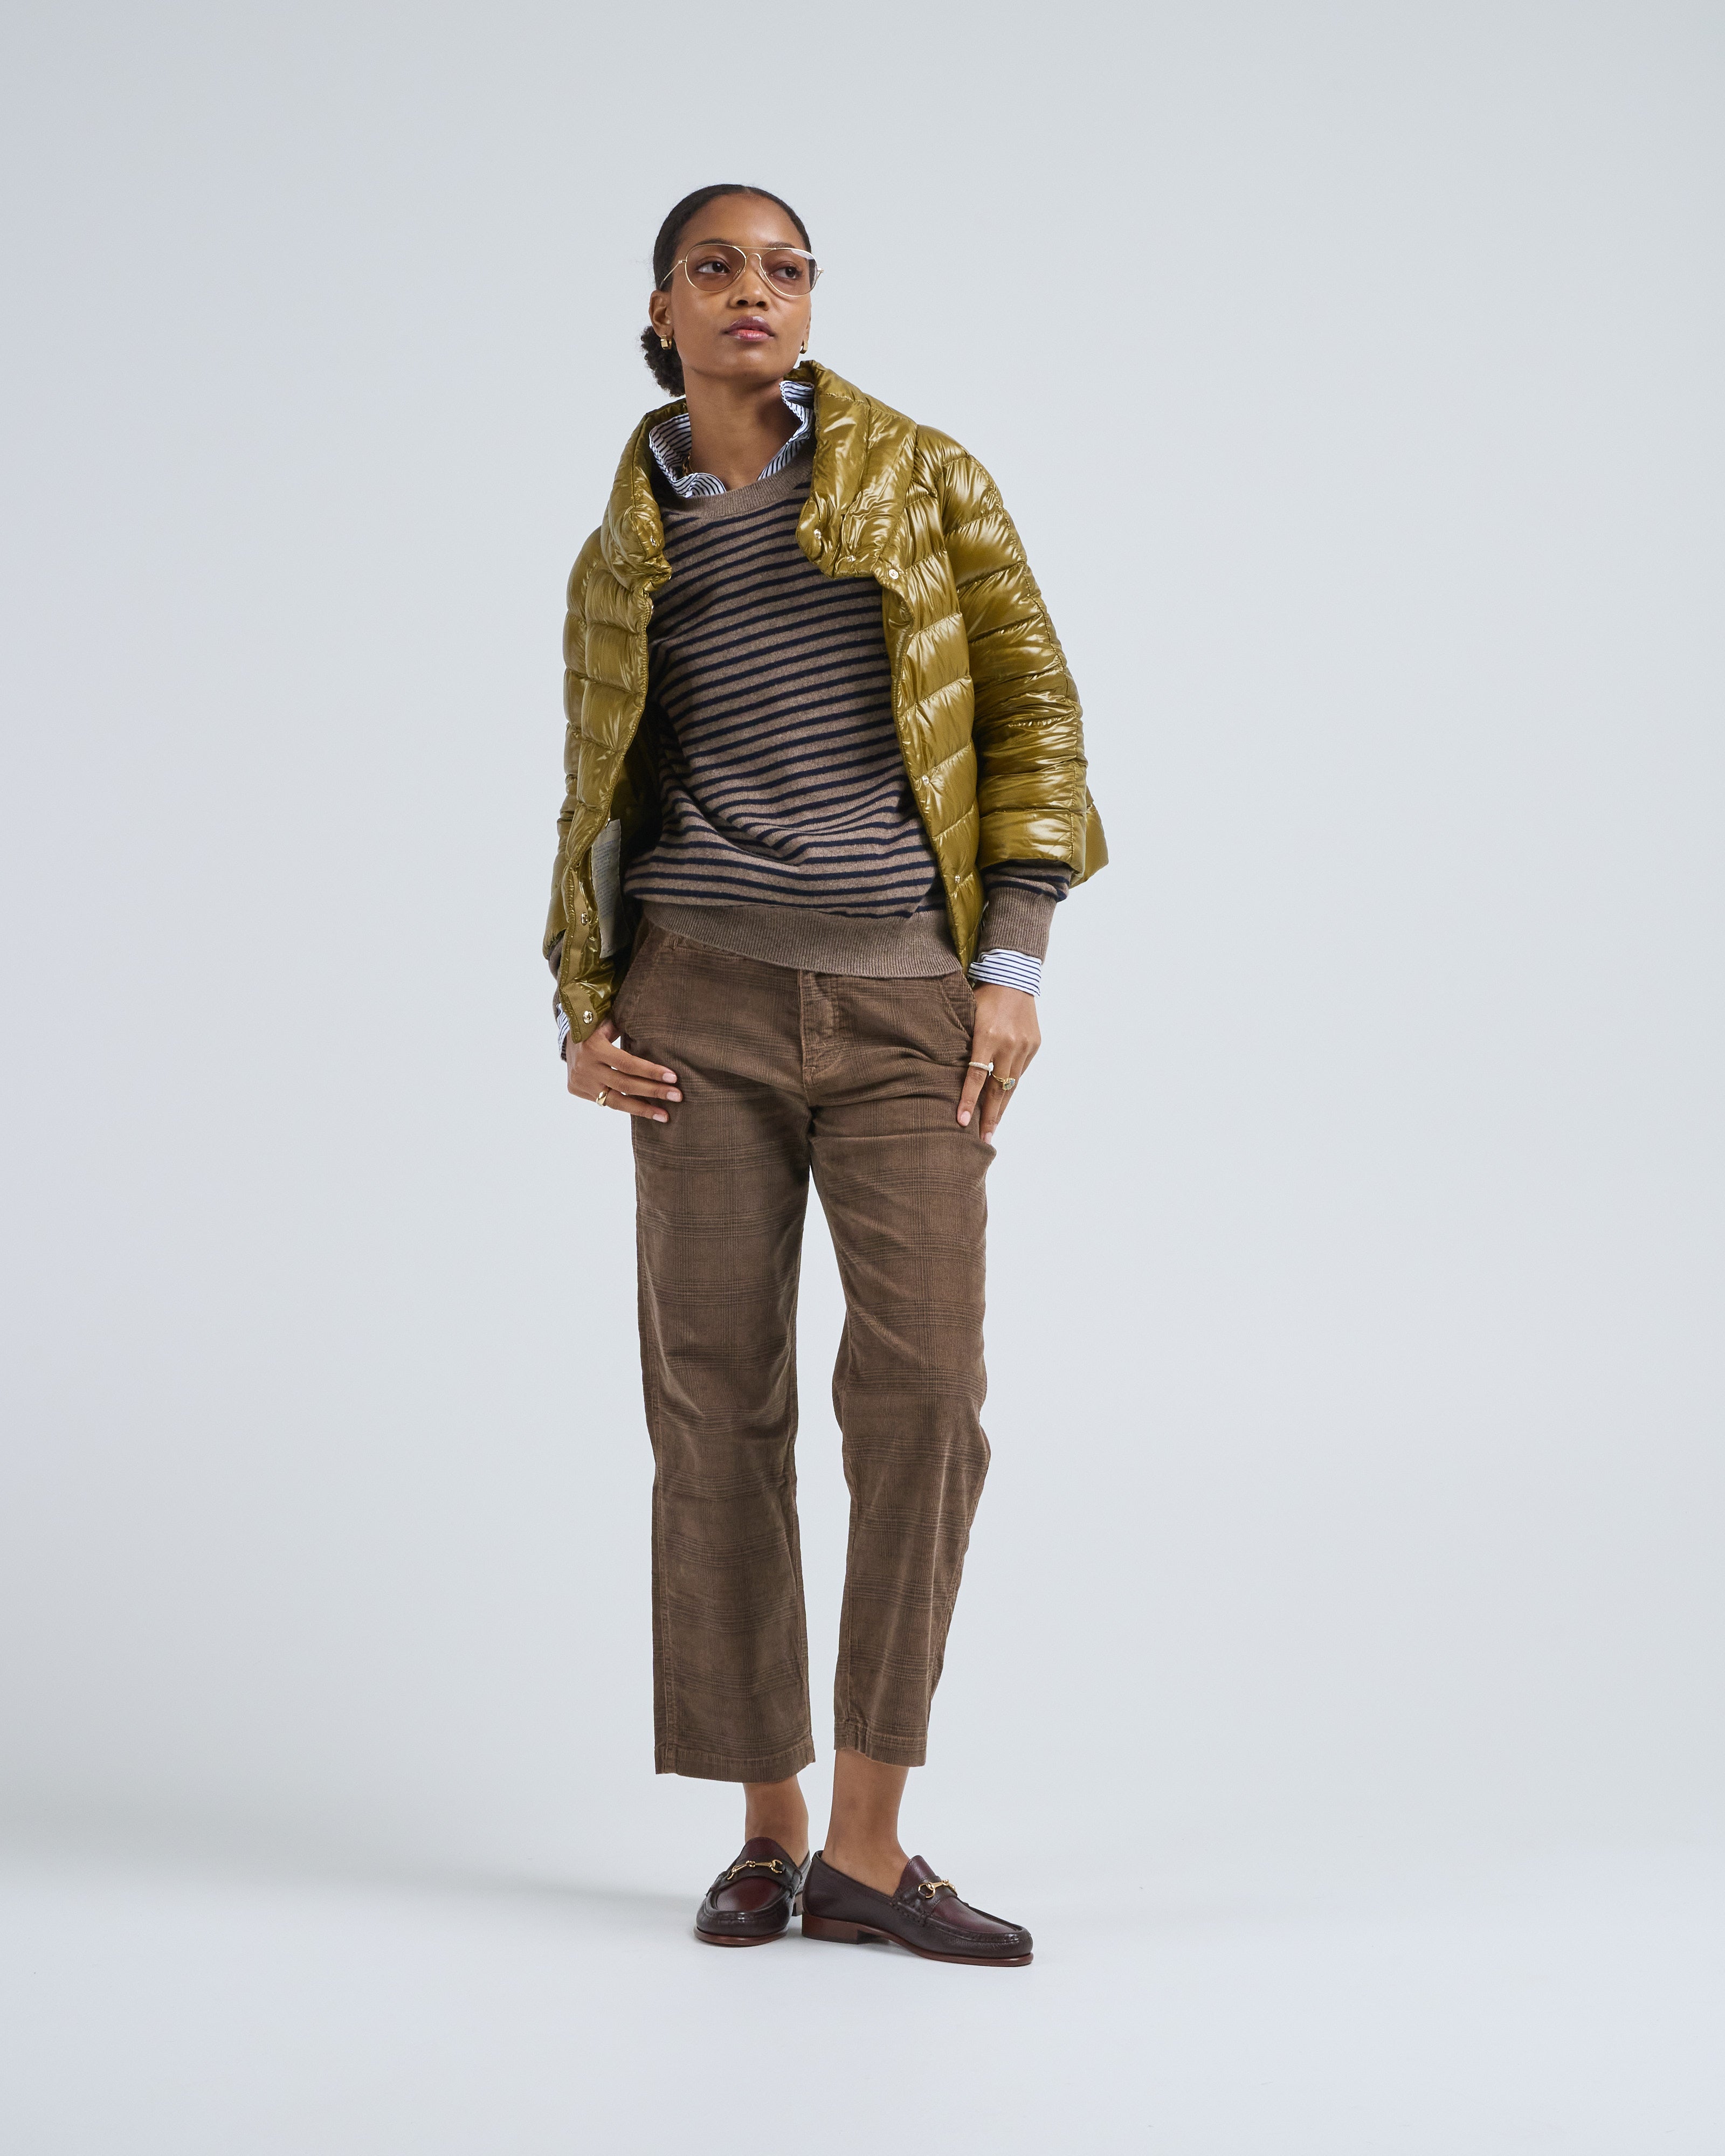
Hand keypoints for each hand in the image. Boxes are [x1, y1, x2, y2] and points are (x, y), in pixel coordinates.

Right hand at [566, 1017, 681, 1121]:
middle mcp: (586, 1067)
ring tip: (664, 1116)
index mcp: (594, 1047)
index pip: (627, 1064)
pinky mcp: (577, 1090)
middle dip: (653, 1091)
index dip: (650, 1072)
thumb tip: (659, 1036)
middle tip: (677, 1096)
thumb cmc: (596, 1026)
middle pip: (624, 1085)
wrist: (565, 1036)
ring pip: (615, 1101)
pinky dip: (627, 1106)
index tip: (673, 1078)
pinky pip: (606, 1102)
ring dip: (643, 1109)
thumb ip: (627, 1030)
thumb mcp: (609, 1022)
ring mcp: (580, 1082)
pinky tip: (645, 1110)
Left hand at [956, 982, 1040, 1140]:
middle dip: (990, 1117)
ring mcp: (1024, 1046)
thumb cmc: (983, 995)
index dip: (968, 1100)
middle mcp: (1009, 1044)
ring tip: (992, 1127)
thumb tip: (944, 1070)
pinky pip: (1020, 1072)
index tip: (962, 1122)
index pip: (976, 1076)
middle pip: (998, 1089)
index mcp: (988, 1036)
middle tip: (984, 1139)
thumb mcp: (967, 1015)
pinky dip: (1010, 1086)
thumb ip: (961, 1042)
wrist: (1014, 977)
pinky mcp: (1034, 1045)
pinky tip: (1003, 1100)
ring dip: (1002, 1107)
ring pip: (1011, 1084)